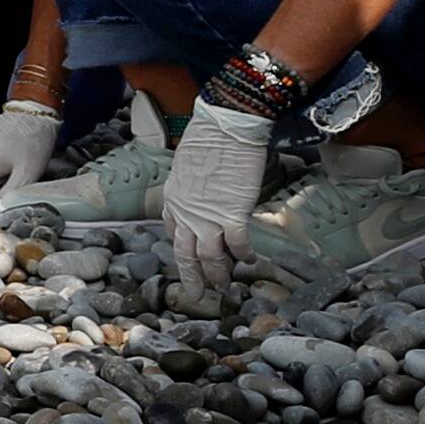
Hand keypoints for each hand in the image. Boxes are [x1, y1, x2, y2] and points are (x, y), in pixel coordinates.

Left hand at [161, 100, 274, 285]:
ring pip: (209, 257)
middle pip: (185, 254)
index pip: (174, 233)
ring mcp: (207, 217)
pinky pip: (237, 245)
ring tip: (225, 284)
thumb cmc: (208, 138)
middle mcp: (185, 213)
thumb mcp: (186, 164)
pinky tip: (250, 260)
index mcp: (173, 200)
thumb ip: (190, 185)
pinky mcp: (231, 215)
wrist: (224, 128)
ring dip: (218, 274)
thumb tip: (201, 190)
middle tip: (198, 295)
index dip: (182, 249)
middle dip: (192, 278)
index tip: (188, 260)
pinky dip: (244, 255)